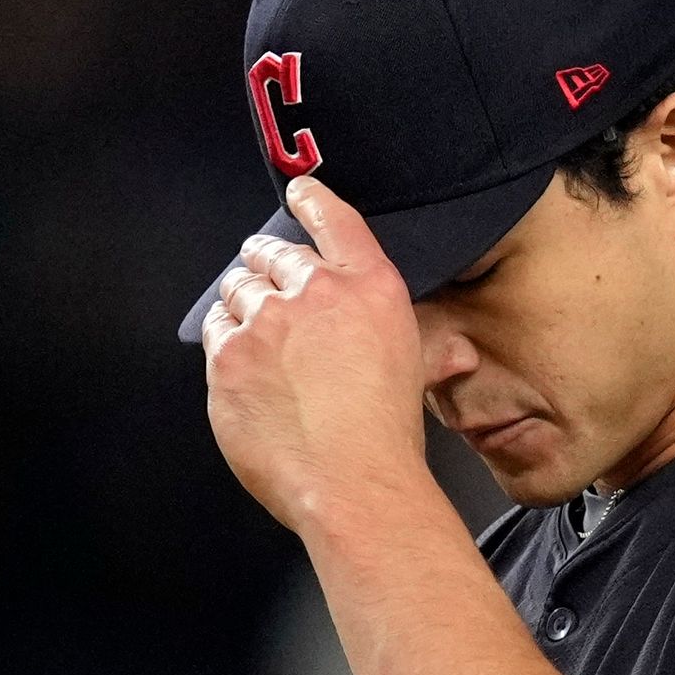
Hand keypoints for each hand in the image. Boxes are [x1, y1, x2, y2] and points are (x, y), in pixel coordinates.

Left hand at [199, 176, 435, 533]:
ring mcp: (266, 322)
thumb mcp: (421, 372)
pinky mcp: (228, 357)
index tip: (298, 192)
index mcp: (368, 286)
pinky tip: (235, 358)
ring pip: (237, 288)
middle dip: (263, 260)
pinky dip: (221, 336)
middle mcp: (314, 293)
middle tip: (259, 273)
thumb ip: (433, 349)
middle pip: (273, 254)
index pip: (334, 221)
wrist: (351, 482)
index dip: (311, 200)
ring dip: (239, 297)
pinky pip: (214, 331)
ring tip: (249, 323)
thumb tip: (459, 354)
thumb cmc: (387, 436)